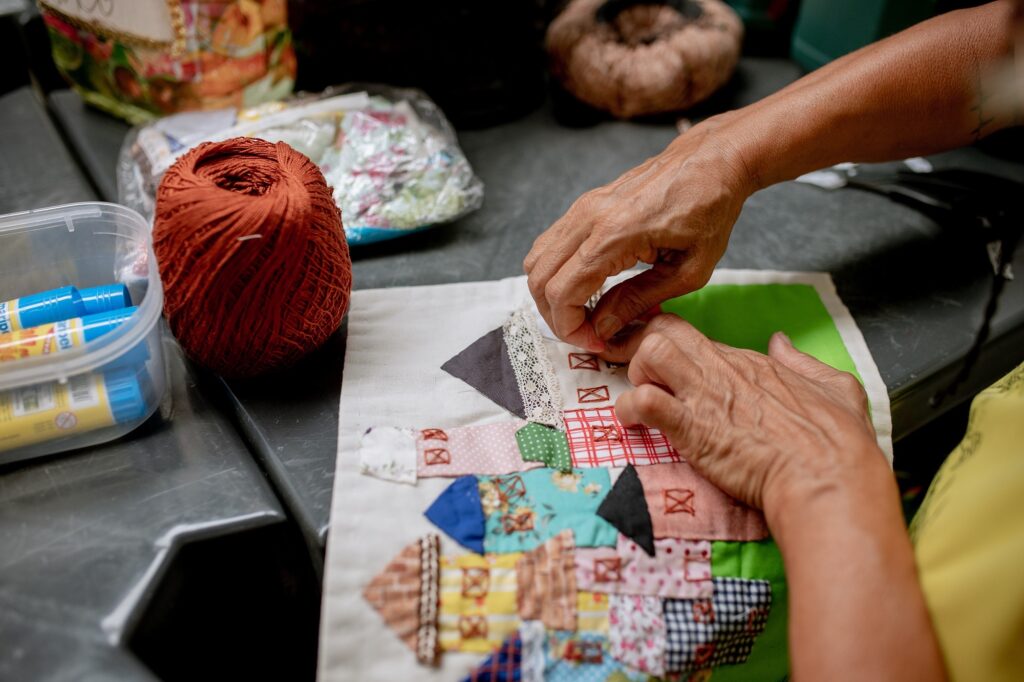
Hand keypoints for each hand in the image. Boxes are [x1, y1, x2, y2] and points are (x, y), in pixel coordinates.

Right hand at [524, 120, 754, 352]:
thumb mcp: (690, 270)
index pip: (563, 292)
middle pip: (539, 279)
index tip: (597, 342)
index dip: (572, 327)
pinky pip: (550, 246)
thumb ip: (641, 300)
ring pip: (536, 261)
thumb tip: (604, 327)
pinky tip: (587, 287)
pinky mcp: (584, 206)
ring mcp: (582, 208)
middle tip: (588, 334)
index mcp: (615, 234)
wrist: (711, 161)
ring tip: (585, 313)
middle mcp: (589, 217)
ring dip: (551, 296)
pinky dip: (557, 273)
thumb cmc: (710, 210)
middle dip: (557, 317)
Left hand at [614, 315, 885, 512]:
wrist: (827, 480)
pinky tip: (634, 426)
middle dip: (645, 350)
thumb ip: (804, 362)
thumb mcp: (837, 388)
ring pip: (650, 351)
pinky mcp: (691, 427)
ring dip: (636, 374)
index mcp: (751, 362)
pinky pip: (642, 400)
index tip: (674, 376)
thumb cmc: (838, 444)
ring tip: (642, 401)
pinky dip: (629, 411)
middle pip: (666, 329)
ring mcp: (705, 395)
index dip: (679, 355)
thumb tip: (782, 343)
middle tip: (649, 382)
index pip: (698, 338)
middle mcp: (723, 369)